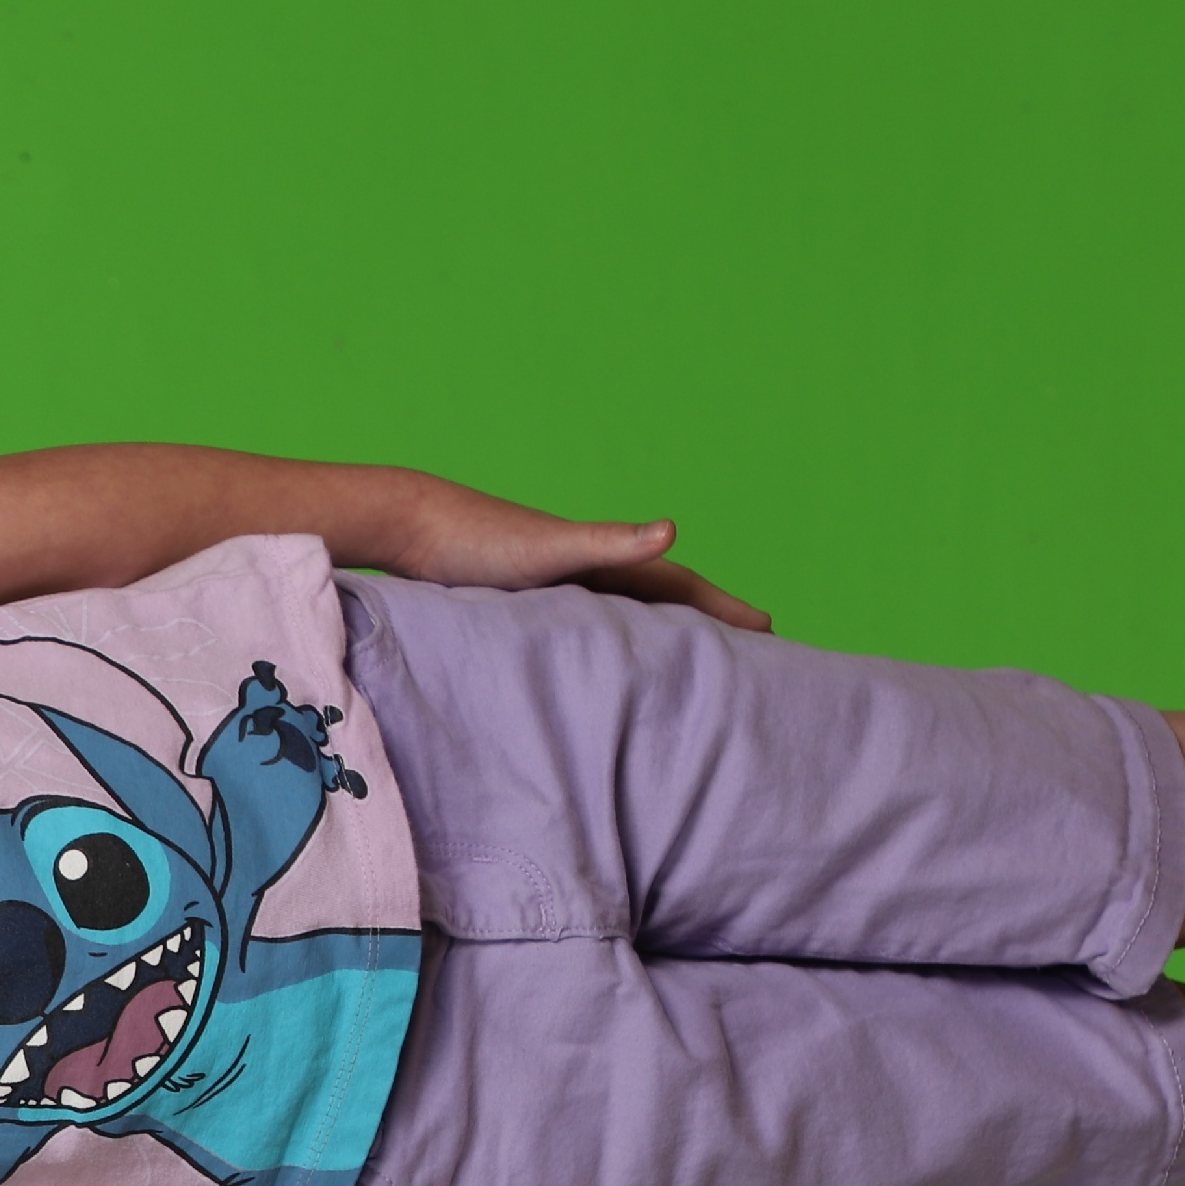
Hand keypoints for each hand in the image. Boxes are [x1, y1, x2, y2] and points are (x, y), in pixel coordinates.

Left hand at [376, 476, 773, 631]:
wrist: (409, 525)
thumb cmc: (477, 540)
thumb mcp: (550, 547)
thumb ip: (610, 541)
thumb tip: (672, 529)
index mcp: (606, 562)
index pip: (683, 589)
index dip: (727, 610)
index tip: (775, 630)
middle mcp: (590, 571)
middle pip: (665, 602)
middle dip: (709, 624)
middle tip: (757, 649)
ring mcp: (560, 586)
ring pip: (628, 615)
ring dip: (663, 633)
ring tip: (694, 659)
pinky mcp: (526, 601)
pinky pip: (585, 627)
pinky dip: (608, 641)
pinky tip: (605, 660)